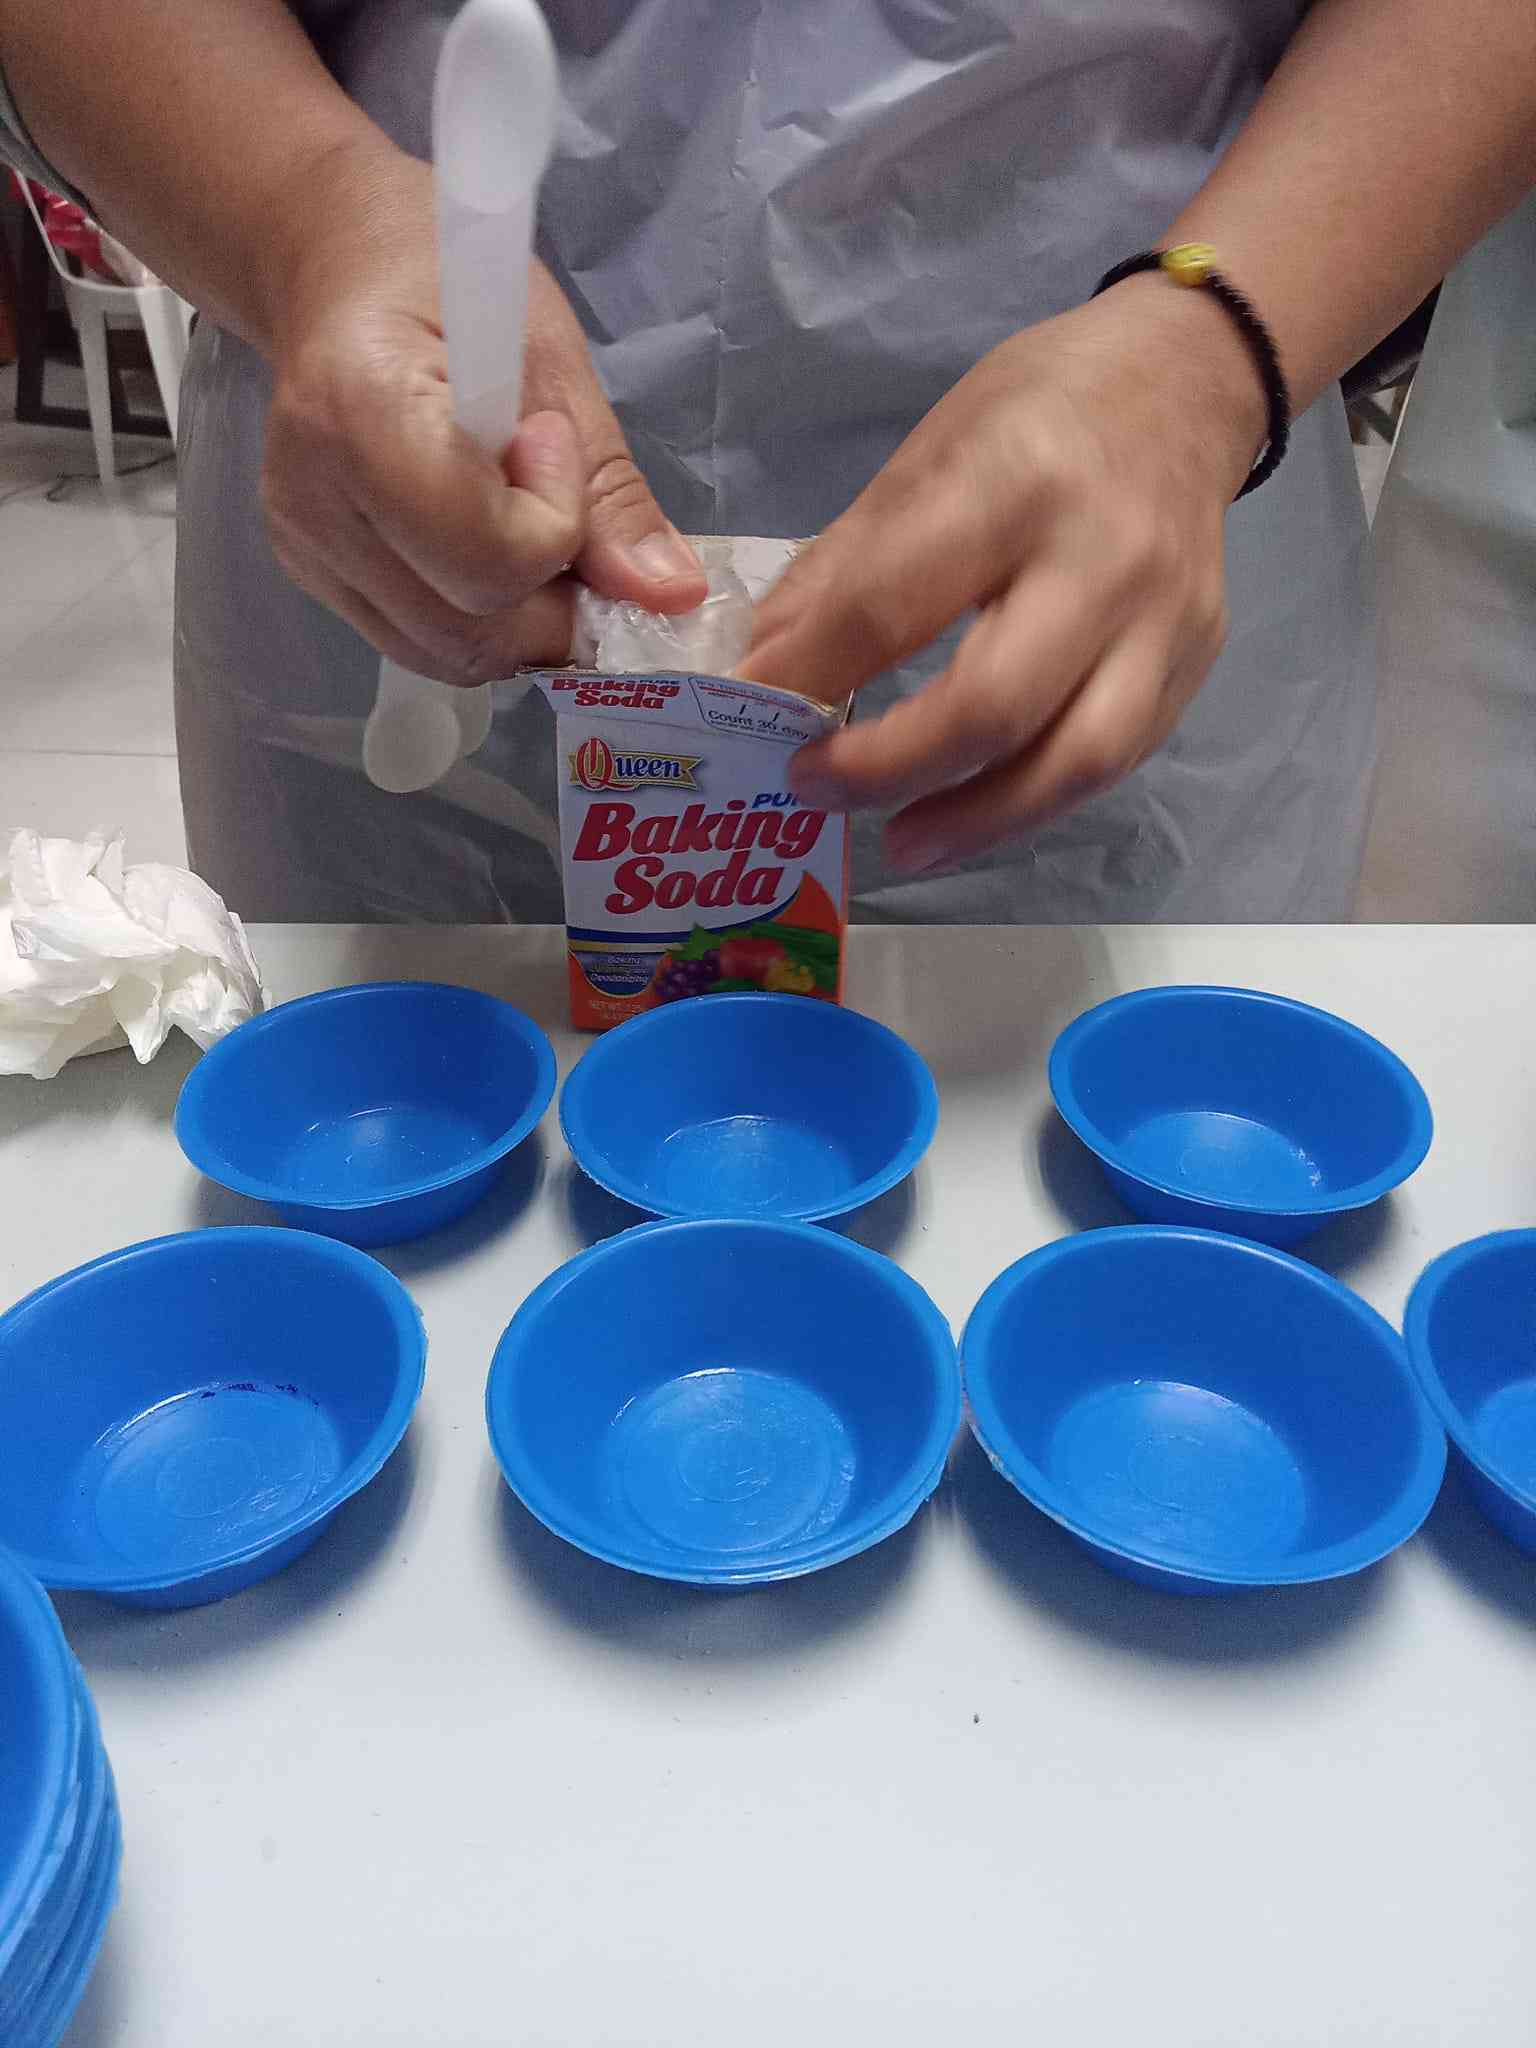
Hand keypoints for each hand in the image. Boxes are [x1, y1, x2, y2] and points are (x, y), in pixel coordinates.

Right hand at [260, 152, 704, 684]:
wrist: (344, 270)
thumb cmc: (449, 280)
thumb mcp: (550, 359)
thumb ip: (608, 487)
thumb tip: (670, 595)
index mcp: (360, 415)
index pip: (487, 557)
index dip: (554, 524)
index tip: (548, 441)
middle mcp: (311, 499)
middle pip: (469, 631)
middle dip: (549, 599)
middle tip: (560, 509)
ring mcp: (303, 549)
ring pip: (448, 655)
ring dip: (518, 620)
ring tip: (519, 525)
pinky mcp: (312, 577)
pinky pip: (421, 642)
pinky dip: (477, 618)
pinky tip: (480, 542)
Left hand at [740, 282, 1265, 871]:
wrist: (1188, 380)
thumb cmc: (1041, 409)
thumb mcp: (928, 453)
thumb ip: (846, 568)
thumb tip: (765, 666)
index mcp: (1018, 482)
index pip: (895, 606)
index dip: (812, 671)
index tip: (754, 711)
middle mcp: (1103, 558)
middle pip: (993, 708)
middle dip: (889, 768)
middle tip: (814, 789)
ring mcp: (1164, 620)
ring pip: (1074, 762)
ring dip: (975, 823)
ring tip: (902, 842)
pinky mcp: (1194, 662)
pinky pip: (1112, 761)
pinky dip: (1032, 799)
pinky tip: (974, 809)